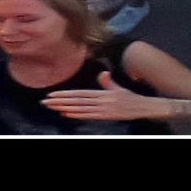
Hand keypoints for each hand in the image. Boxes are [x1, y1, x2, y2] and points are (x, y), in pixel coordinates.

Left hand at [42, 76, 176, 122]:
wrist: (146, 107)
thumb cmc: (131, 98)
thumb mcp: (118, 88)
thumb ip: (107, 82)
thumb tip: (102, 73)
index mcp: (102, 93)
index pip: (79, 93)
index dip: (65, 94)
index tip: (52, 95)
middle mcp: (101, 100)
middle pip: (76, 101)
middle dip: (60, 101)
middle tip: (45, 102)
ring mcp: (104, 109)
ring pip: (80, 109)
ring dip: (64, 108)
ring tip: (51, 108)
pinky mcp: (107, 116)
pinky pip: (89, 116)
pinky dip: (77, 115)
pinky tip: (66, 114)